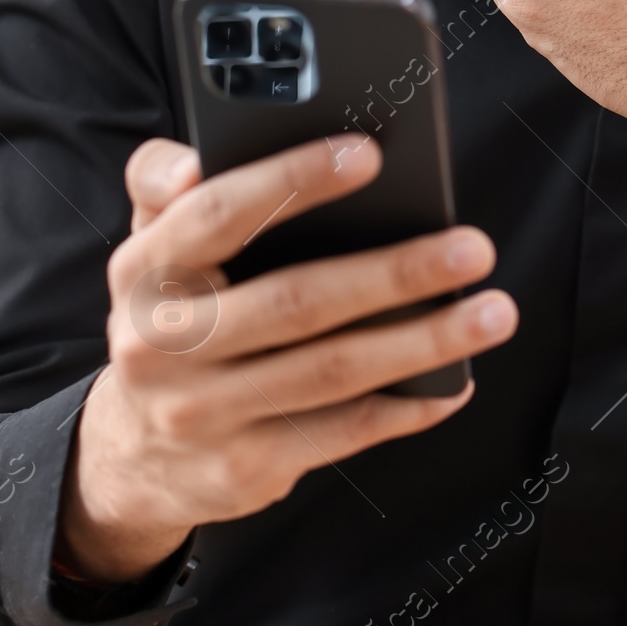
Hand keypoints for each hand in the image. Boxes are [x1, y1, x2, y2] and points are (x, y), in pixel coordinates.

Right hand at [57, 133, 516, 582]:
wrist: (133, 455)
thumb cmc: (167, 318)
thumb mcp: (147, 246)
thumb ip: (162, 181)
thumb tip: (196, 157)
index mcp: (142, 271)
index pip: (218, 215)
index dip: (293, 180)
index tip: (371, 155)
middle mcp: (162, 345)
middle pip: (295, 302)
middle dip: (394, 273)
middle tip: (472, 248)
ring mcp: (203, 414)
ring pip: (331, 371)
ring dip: (423, 342)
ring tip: (493, 313)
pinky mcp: (243, 469)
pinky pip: (342, 431)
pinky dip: (408, 406)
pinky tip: (455, 381)